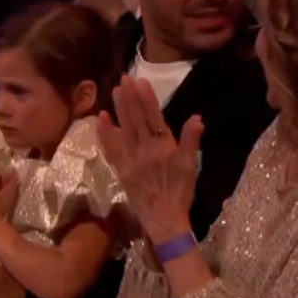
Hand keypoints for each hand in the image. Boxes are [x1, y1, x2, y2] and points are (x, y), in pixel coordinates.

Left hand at [96, 76, 202, 243]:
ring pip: (124, 129)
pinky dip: (106, 133)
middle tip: (124, 78)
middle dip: (129, 98)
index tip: (140, 81)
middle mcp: (145, 150)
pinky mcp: (121, 169)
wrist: (164, 219)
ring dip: (119, 109)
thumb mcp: (191, 167)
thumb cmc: (181, 192)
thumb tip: (197, 118)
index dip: (146, 98)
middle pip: (136, 119)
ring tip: (114, 90)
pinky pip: (111, 149)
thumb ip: (191, 141)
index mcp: (164, 147)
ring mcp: (131, 160)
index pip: (153, 117)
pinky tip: (101, 119)